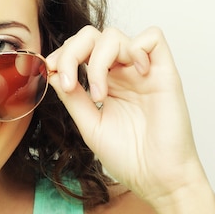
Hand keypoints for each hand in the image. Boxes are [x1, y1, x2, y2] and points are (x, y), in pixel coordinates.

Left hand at [46, 26, 206, 205]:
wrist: (157, 178)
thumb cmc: (128, 157)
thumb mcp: (89, 124)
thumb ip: (73, 98)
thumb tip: (52, 73)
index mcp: (104, 83)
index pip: (79, 51)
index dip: (62, 55)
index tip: (49, 71)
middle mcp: (122, 73)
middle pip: (92, 35)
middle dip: (72, 51)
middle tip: (68, 80)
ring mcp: (142, 71)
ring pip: (114, 35)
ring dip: (98, 61)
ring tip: (100, 95)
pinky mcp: (165, 73)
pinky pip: (152, 38)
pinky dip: (135, 49)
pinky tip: (133, 75)